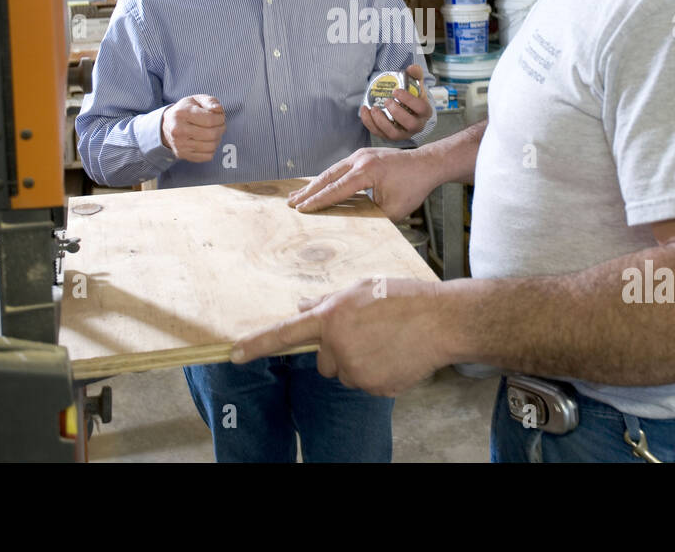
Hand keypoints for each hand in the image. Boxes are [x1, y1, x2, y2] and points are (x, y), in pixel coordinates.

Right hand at [160, 94, 224, 161]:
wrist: (166, 125)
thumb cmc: (185, 110)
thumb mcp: (196, 99)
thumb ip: (210, 101)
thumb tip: (218, 109)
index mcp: (182, 114)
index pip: (210, 120)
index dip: (220, 118)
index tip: (220, 116)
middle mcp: (178, 131)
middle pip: (211, 134)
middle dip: (221, 128)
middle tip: (220, 125)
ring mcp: (180, 145)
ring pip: (211, 146)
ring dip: (218, 139)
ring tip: (214, 132)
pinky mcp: (183, 154)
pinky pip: (207, 156)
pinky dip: (212, 149)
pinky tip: (208, 141)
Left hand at [230, 279, 448, 396]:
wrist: (441, 321)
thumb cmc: (403, 298)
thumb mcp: (361, 288)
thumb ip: (329, 301)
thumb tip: (303, 307)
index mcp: (332, 317)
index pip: (285, 333)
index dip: (257, 344)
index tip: (233, 354)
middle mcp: (338, 345)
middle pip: (324, 360)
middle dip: (338, 351)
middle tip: (367, 334)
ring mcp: (356, 369)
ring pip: (346, 373)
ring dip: (359, 362)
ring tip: (387, 341)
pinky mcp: (374, 386)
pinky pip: (366, 384)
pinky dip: (378, 373)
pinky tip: (396, 354)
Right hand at [287, 146, 430, 220]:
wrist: (427, 164)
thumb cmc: (413, 186)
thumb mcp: (393, 209)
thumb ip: (371, 215)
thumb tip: (351, 222)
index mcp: (367, 172)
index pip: (336, 190)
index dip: (317, 201)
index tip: (301, 210)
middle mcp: (360, 159)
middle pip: (327, 177)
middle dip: (308, 191)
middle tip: (290, 202)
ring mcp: (361, 154)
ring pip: (332, 170)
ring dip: (315, 183)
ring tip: (298, 195)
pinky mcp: (364, 155)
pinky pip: (340, 167)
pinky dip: (327, 177)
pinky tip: (319, 184)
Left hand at [359, 64, 433, 141]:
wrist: (407, 110)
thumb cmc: (412, 97)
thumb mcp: (416, 84)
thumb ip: (415, 74)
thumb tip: (411, 69)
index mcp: (425, 112)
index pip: (421, 108)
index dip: (409, 100)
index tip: (396, 91)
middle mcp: (416, 126)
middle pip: (410, 124)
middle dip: (397, 113)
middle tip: (387, 101)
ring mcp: (403, 133)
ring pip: (394, 134)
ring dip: (382, 122)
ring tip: (373, 108)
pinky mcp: (390, 137)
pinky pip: (380, 134)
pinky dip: (370, 124)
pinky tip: (365, 111)